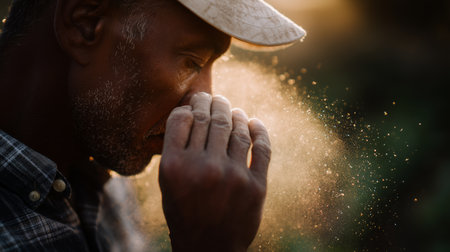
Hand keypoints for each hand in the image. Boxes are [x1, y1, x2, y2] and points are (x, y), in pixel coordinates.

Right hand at [159, 92, 270, 250]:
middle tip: (214, 98)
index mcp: (174, 166)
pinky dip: (259, 130)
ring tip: (233, 110)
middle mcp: (203, 167)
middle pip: (211, 119)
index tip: (195, 101)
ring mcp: (232, 176)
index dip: (191, 104)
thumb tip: (191, 113)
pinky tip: (254, 122)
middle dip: (213, 103)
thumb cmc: (184, 212)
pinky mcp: (256, 186)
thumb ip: (175, 149)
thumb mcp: (167, 183)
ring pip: (237, 129)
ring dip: (235, 114)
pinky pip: (262, 148)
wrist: (208, 248)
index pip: (183, 118)